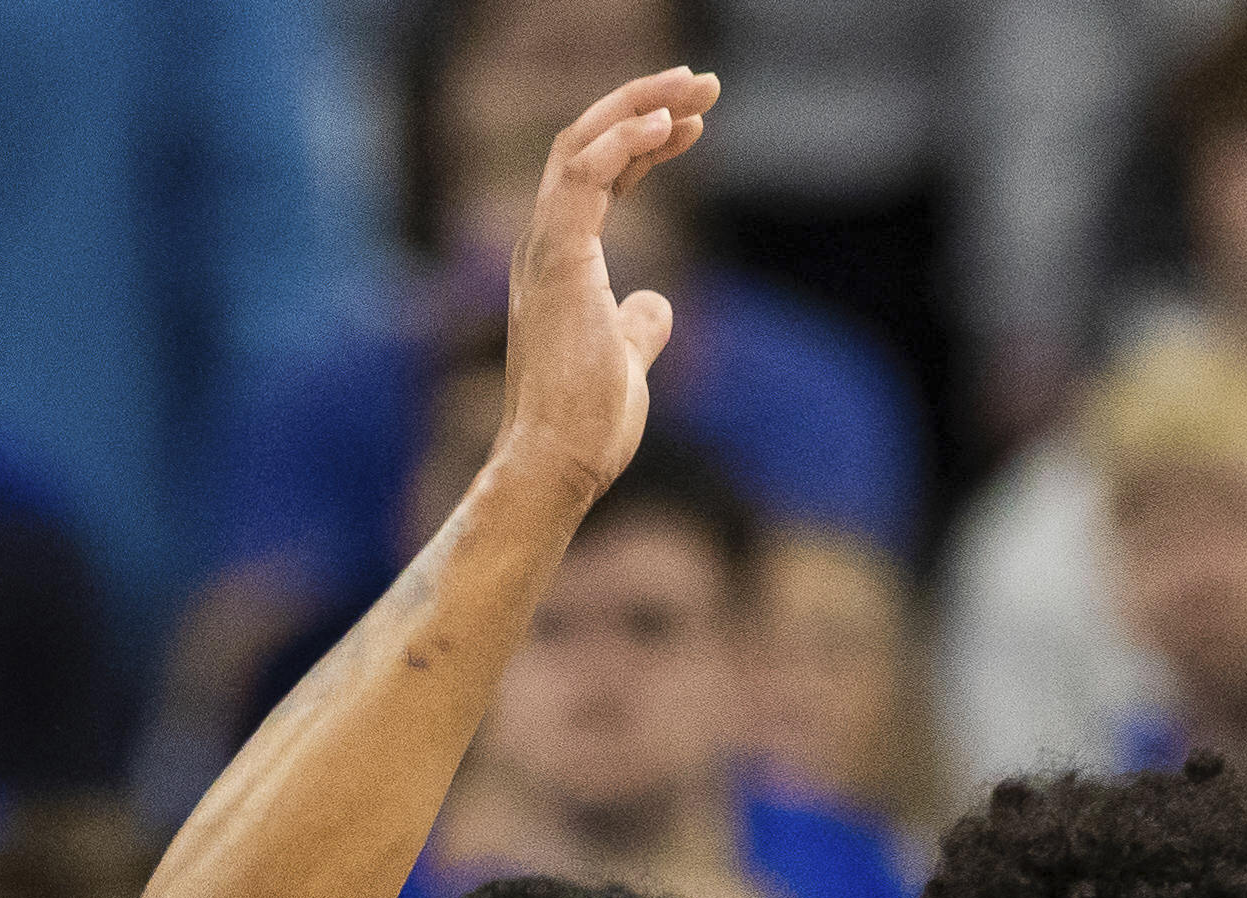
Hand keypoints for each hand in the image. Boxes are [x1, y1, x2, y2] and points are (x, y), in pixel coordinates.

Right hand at [488, 68, 711, 507]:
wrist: (556, 465)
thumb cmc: (585, 427)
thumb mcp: (627, 363)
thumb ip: (638, 328)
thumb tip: (656, 306)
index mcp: (559, 262)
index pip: (597, 177)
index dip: (643, 143)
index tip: (693, 126)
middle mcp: (543, 245)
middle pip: (586, 145)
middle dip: (644, 103)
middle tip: (703, 83)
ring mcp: (544, 250)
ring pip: (580, 145)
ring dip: (639, 106)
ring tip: (695, 88)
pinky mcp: (556, 260)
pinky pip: (581, 177)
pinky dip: (622, 141)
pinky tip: (667, 124)